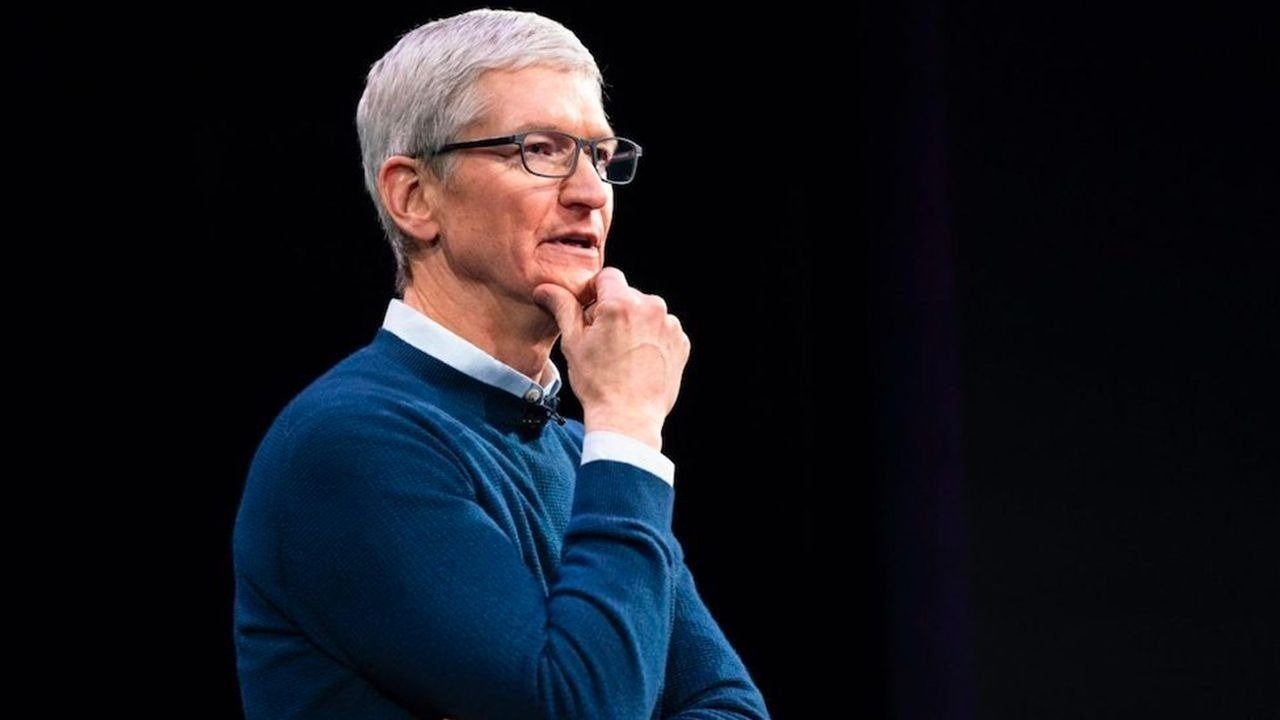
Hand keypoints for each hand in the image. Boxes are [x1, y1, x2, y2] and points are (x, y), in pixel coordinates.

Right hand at [533, 268, 689, 450]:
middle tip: (602, 341)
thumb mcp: (573, 343)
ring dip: (634, 324)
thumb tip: (545, 288)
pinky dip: (651, 339)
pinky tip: (638, 361)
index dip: (594, 293)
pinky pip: (662, 330)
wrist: (628, 418)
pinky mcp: (681, 343)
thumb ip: (563, 308)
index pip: (607, 276)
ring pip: (646, 312)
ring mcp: (670, 326)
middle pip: (627, 295)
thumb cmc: (597, 383)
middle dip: (614, 310)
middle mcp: (651, 307)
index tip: (589, 315)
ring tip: (621, 355)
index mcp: (622, 302)